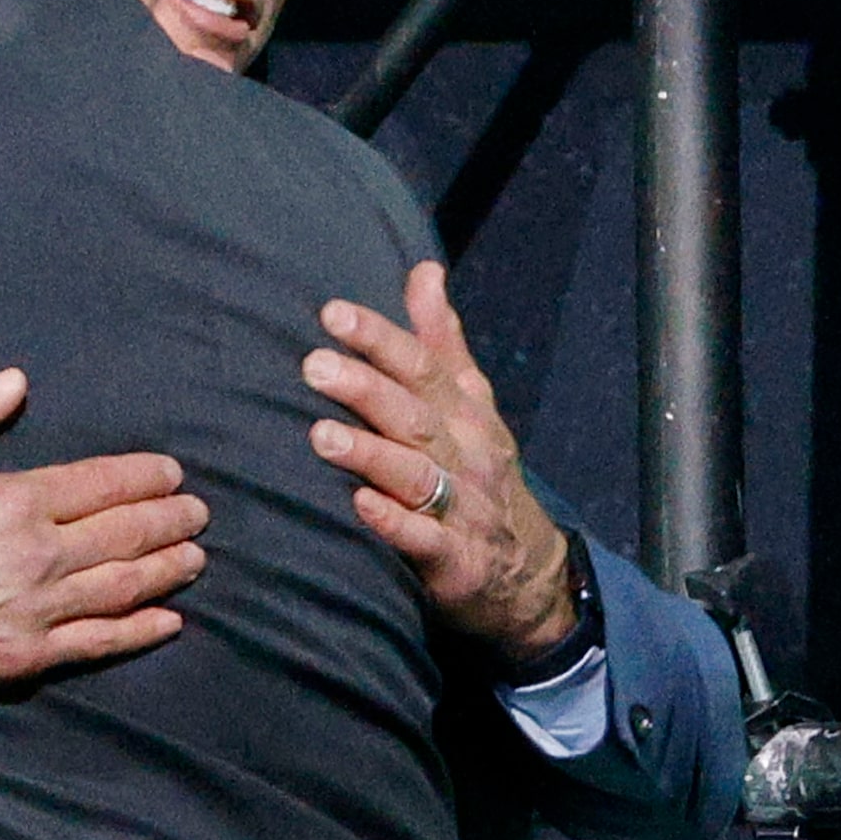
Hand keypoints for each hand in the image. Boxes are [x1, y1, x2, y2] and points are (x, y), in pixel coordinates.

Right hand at [0, 369, 206, 719]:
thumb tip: (15, 382)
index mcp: (11, 501)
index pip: (99, 484)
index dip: (143, 477)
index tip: (171, 474)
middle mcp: (36, 557)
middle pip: (124, 534)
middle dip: (170, 520)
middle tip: (198, 513)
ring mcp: (35, 612)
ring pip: (123, 586)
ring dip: (168, 570)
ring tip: (196, 557)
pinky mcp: (25, 658)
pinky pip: (98, 643)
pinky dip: (141, 631)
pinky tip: (171, 621)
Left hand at [303, 261, 576, 663]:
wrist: (526, 569)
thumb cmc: (479, 471)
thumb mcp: (470, 402)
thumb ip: (440, 340)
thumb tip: (424, 270)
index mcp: (464, 411)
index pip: (421, 365)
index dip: (380, 338)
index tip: (333, 313)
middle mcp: (465, 453)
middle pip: (413, 414)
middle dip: (365, 388)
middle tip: (314, 365)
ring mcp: (463, 507)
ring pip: (415, 474)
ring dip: (370, 454)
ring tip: (321, 435)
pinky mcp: (456, 560)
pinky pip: (423, 540)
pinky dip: (394, 523)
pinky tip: (360, 506)